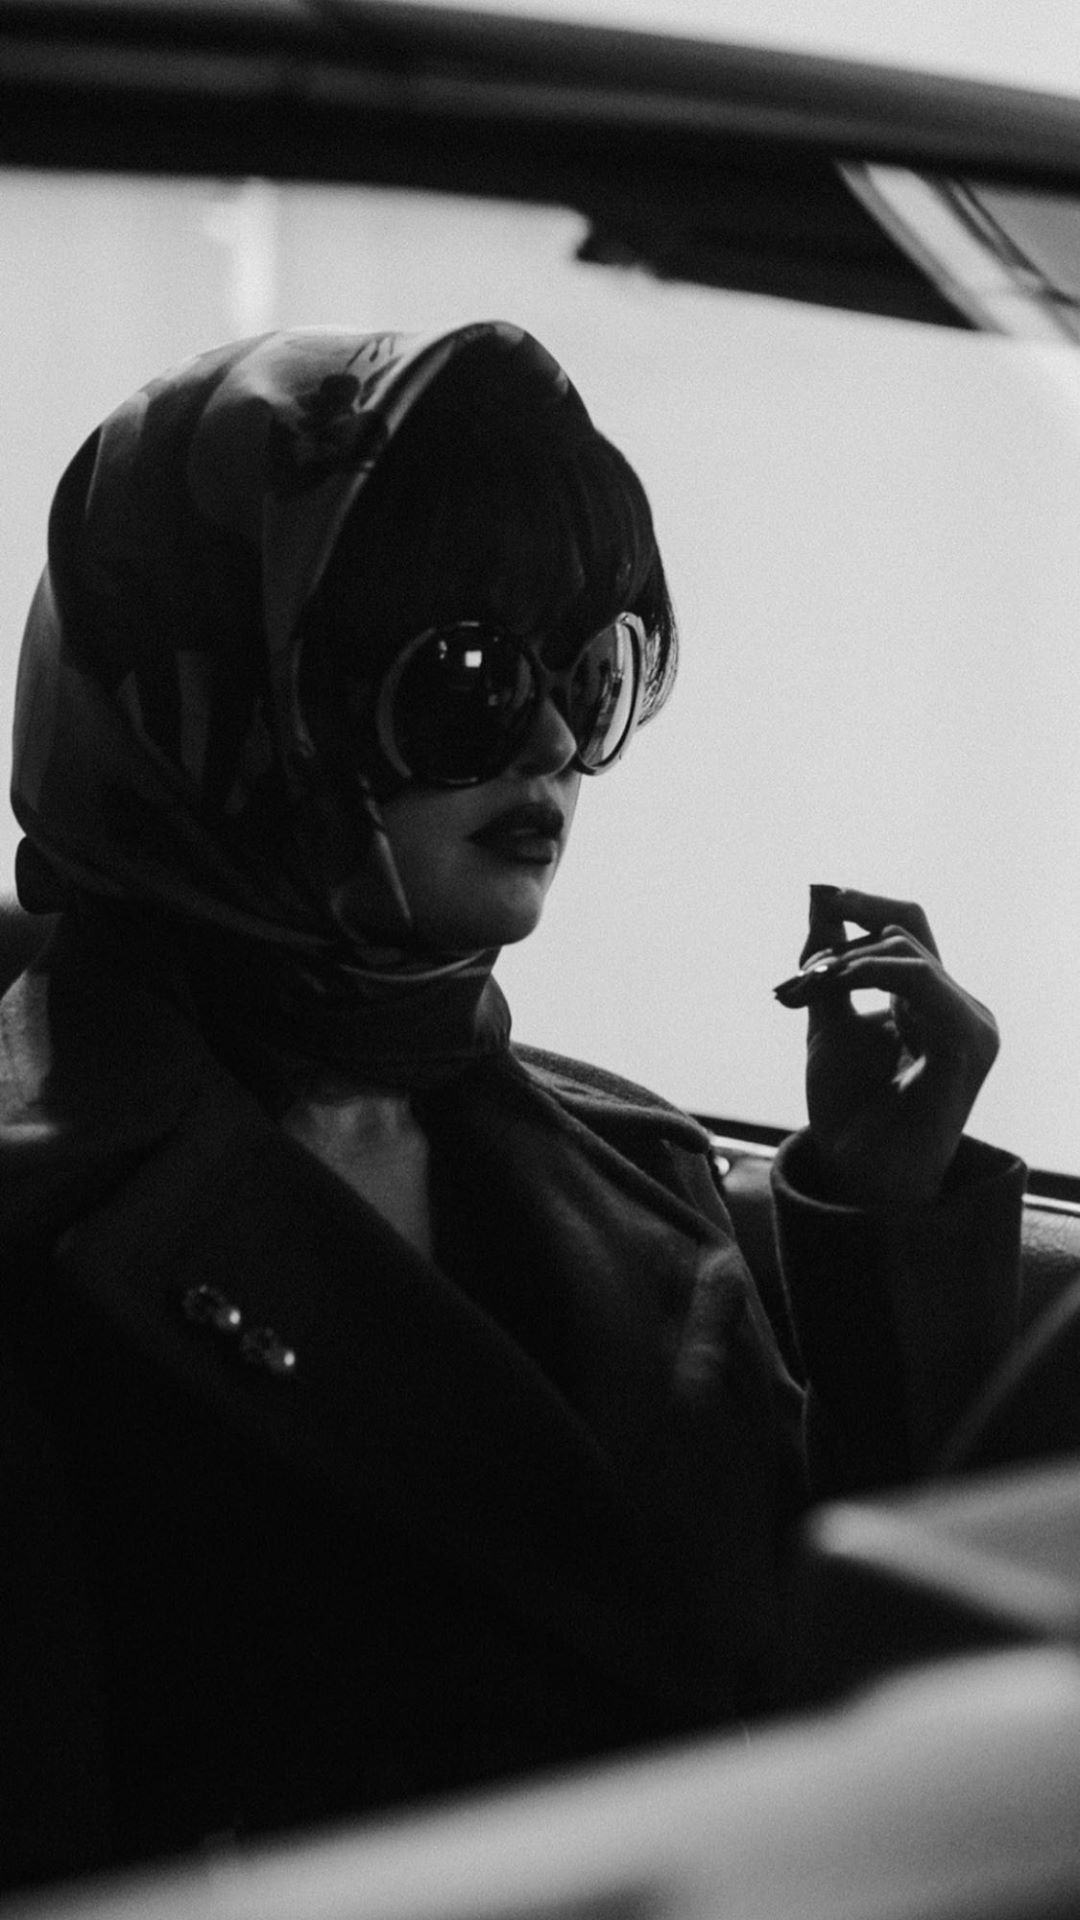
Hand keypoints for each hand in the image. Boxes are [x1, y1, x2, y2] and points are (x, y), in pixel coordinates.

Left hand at [773, 885, 998, 1206]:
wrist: (859, 1174)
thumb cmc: (849, 1110)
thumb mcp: (827, 1021)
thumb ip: (829, 965)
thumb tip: (821, 894)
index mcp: (931, 1003)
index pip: (905, 928)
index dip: (861, 905)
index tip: (818, 893)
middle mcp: (958, 1008)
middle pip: (905, 929)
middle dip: (838, 942)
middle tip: (795, 980)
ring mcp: (970, 1025)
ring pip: (907, 950)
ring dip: (845, 961)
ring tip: (805, 990)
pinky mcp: (966, 1044)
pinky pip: (922, 979)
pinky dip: (872, 971)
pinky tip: (834, 986)